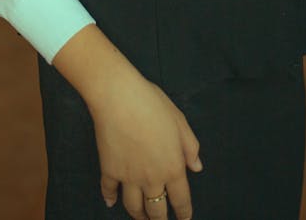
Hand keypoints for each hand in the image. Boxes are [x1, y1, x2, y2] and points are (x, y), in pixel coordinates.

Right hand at [91, 75, 201, 218]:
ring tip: (141, 218)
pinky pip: (109, 191)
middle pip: (156, 211)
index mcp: (172, 166)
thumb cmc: (152, 104)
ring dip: (138, 216)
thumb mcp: (179, 120)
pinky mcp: (109, 170)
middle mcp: (151, 178)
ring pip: (133, 207)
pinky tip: (110, 202)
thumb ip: (190, 146)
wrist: (119, 97)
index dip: (184, 213)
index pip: (181, 200)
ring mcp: (129, 176)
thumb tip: (196, 167)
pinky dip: (109, 198)